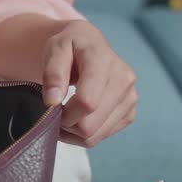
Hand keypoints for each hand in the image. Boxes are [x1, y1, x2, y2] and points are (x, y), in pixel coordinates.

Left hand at [41, 20, 136, 147]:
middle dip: (66, 125)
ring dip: (73, 132)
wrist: (87, 44)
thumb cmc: (69, 47)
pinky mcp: (129, 112)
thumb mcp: (54, 50)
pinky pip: (102, 137)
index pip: (87, 103)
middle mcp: (124, 80)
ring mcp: (130, 98)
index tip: (51, 108)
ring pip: (95, 136)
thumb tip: (52, 101)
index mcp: (104, 62)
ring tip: (64, 115)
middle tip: (55, 113)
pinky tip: (77, 118)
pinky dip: (85, 135)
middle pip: (89, 125)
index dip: (64, 114)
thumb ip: (53, 74)